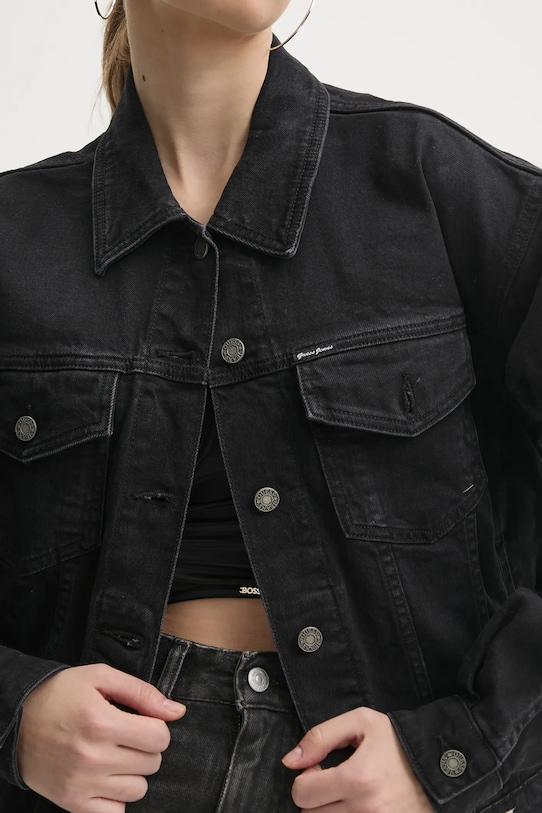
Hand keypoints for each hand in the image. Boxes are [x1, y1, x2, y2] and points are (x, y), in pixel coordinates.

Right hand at [18, 663, 185, 812]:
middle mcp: (92, 757)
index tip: (142, 721)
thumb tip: (177, 711)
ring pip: (139, 790)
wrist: (17, 722)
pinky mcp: (73, 803)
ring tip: (115, 755)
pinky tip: (106, 777)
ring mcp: (82, 784)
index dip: (157, 726)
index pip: (159, 737)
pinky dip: (117, 796)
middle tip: (125, 735)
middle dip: (145, 747)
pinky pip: (116, 812)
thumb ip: (143, 692)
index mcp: (101, 723)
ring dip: (134, 772)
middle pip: (152, 763)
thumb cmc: (60, 695)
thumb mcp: (101, 678)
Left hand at [282, 706, 433, 811]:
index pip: (302, 792)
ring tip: (346, 793)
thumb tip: (290, 760)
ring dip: (328, 810)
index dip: (306, 777)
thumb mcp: (362, 723)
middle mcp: (365, 810)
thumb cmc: (399, 743)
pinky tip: (355, 805)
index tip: (320, 768)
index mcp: (358, 779)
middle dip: (315, 796)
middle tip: (333, 781)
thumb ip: (320, 736)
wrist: (439, 769)